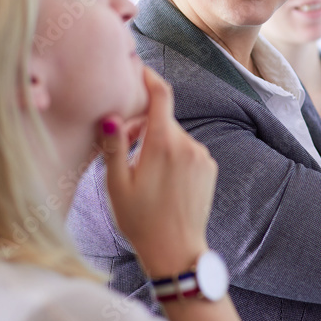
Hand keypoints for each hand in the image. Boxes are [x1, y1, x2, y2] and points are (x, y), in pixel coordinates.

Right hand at [96, 66, 217, 277]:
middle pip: (163, 119)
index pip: (161, 95)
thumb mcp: (116, 185)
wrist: (176, 251)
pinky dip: (174, 155)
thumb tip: (110, 116)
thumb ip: (114, 147)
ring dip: (159, 142)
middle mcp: (188, 144)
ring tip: (142, 172)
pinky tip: (161, 180)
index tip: (138, 70)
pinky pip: (188, 150)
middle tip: (124, 146)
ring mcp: (202, 156)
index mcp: (164, 143)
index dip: (149, 78)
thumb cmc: (140, 220)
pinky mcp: (210, 168)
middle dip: (144, 124)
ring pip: (175, 136)